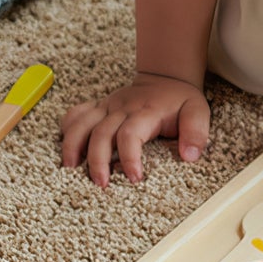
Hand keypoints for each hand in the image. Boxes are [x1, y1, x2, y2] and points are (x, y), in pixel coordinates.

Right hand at [58, 72, 209, 186]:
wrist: (166, 78)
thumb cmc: (180, 100)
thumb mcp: (197, 111)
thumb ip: (196, 132)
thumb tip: (190, 156)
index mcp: (146, 112)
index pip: (131, 134)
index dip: (129, 157)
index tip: (134, 178)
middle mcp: (122, 108)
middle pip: (101, 133)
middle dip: (98, 160)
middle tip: (101, 183)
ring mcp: (107, 106)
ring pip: (82, 123)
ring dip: (73, 146)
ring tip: (70, 169)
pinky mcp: (99, 107)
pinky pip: (76, 114)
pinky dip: (67, 128)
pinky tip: (65, 146)